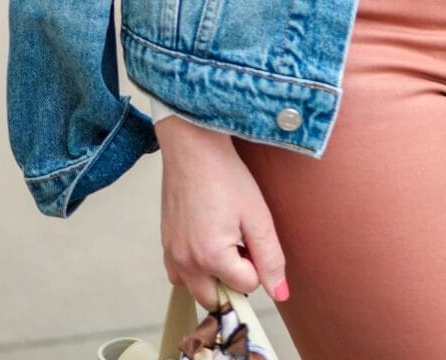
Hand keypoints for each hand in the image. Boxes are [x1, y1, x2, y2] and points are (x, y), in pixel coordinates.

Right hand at [156, 115, 288, 308]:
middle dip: (233, 280)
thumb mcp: (258, 215)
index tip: (253, 238)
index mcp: (211, 257)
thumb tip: (280, 292)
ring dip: (212, 278)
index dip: (256, 265)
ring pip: (196, 290)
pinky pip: (179, 275)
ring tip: (224, 243)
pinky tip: (205, 242)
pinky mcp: (165, 244)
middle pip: (216, 299)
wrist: (194, 147)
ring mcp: (172, 254)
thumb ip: (270, 258)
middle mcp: (186, 262)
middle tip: (240, 245)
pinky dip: (194, 269)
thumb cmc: (225, 175)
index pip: (245, 287)